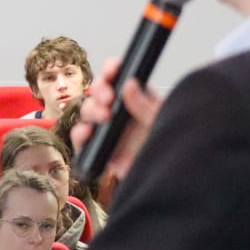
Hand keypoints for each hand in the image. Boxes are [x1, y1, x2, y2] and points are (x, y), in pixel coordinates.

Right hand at [70, 56, 162, 180]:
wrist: (164, 179)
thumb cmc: (169, 149)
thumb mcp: (162, 122)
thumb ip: (146, 105)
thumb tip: (130, 84)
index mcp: (136, 99)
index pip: (119, 77)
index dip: (111, 70)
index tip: (112, 71)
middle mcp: (119, 112)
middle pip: (98, 92)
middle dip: (100, 91)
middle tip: (108, 100)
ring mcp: (107, 130)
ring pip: (87, 111)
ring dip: (91, 111)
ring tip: (103, 118)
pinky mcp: (98, 149)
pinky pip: (81, 139)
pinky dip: (80, 134)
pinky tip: (88, 133)